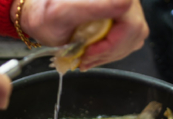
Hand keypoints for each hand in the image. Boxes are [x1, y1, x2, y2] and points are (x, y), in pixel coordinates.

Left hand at [15, 0, 148, 70]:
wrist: (38, 14)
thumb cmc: (45, 13)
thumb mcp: (63, 12)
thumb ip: (93, 7)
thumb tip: (124, 3)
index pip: (131, 25)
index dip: (112, 45)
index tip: (89, 53)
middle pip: (134, 33)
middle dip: (109, 52)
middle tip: (85, 58)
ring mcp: (125, 7)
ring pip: (132, 38)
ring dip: (109, 53)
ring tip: (87, 55)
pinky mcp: (122, 17)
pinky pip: (127, 39)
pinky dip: (110, 50)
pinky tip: (93, 50)